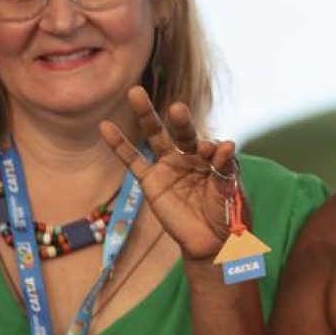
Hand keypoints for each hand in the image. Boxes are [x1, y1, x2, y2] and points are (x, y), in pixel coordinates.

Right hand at [99, 86, 236, 260]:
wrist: (211, 241)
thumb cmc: (227, 213)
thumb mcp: (230, 191)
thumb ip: (225, 168)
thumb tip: (228, 144)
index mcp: (213, 156)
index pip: (210, 146)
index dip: (210, 149)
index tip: (210, 152)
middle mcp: (190, 156)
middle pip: (182, 132)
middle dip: (180, 121)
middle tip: (178, 109)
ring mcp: (169, 166)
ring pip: (155, 137)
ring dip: (147, 116)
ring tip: (135, 93)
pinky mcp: (151, 181)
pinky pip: (133, 160)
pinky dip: (119, 144)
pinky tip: (105, 127)